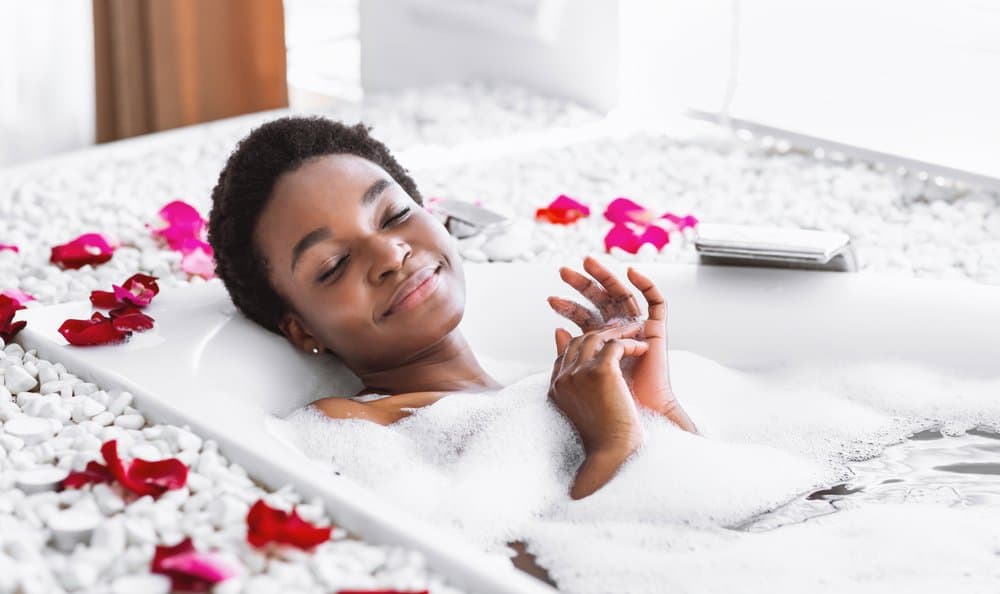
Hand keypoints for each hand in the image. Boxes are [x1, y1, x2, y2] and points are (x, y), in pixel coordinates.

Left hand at [549, 257, 696, 432]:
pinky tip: (632, 272)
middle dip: (582, 284)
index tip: (550, 300)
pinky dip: (647, 285)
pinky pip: (657, 302)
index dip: (568, 306)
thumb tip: (556, 330)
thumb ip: (572, 350)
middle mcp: (620, 332)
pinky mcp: (657, 330)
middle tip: (563, 271)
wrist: (636, 416)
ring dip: (606, 277)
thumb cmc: (610, 401)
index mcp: (602, 341)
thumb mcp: (584, 370)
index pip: (584, 316)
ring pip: (623, 295)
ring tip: (588, 261)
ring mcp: (639, 329)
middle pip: (601, 300)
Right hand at [549, 321, 648, 498]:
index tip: (608, 341)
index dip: (586, 343)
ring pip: (597, 337)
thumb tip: (591, 374)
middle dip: (603, 332)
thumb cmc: (606, 440)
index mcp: (556, 389)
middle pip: (579, 341)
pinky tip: (644, 348)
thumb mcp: (588, 410)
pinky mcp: (600, 371)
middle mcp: (563, 379)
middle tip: (625, 331)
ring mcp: (579, 373)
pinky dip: (631, 343)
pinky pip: (615, 344)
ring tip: (638, 332)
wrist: (614, 455)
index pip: (566, 353)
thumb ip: (582, 387)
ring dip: (619, 332)